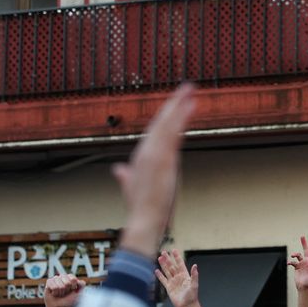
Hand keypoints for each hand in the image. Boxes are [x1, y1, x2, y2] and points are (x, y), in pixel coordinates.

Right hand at [44, 274, 84, 306]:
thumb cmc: (69, 300)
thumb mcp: (79, 293)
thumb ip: (82, 285)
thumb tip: (78, 280)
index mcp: (71, 277)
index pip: (73, 279)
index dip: (73, 287)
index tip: (72, 290)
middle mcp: (63, 276)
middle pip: (67, 283)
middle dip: (66, 291)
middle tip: (64, 293)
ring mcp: (56, 278)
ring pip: (60, 286)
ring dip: (60, 293)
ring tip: (59, 294)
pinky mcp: (49, 281)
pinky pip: (53, 286)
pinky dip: (54, 292)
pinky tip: (54, 293)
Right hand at [113, 83, 195, 257]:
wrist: (143, 220)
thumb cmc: (139, 208)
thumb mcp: (131, 188)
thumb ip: (125, 177)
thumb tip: (117, 169)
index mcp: (143, 156)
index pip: (156, 131)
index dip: (165, 116)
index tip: (175, 103)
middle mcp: (148, 151)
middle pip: (161, 122)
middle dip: (173, 103)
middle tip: (187, 87)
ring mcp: (155, 153)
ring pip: (167, 123)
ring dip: (178, 104)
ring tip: (190, 88)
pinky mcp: (162, 157)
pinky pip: (173, 132)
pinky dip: (181, 117)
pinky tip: (190, 104)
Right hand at [155, 249, 199, 306]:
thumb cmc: (192, 296)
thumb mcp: (194, 285)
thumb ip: (194, 275)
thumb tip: (195, 265)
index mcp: (185, 275)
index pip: (180, 263)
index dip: (177, 257)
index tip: (174, 250)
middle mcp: (178, 277)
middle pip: (172, 266)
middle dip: (168, 259)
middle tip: (163, 251)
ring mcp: (173, 282)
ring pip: (167, 271)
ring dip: (163, 265)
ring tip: (159, 258)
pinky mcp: (169, 288)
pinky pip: (163, 280)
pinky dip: (160, 275)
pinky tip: (156, 270)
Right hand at [288, 236, 307, 290]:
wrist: (304, 287)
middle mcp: (307, 261)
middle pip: (306, 250)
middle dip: (304, 243)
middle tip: (302, 236)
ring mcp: (301, 264)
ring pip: (298, 255)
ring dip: (295, 254)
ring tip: (293, 255)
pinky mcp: (296, 267)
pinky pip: (293, 262)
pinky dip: (291, 262)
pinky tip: (289, 263)